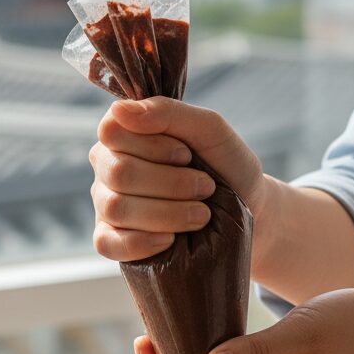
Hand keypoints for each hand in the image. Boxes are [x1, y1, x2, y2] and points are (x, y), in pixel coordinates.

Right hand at [89, 98, 267, 261]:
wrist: (247, 209)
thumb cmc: (225, 164)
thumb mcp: (209, 129)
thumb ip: (167, 112)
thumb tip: (119, 109)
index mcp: (124, 134)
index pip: (113, 133)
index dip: (153, 147)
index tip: (187, 156)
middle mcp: (107, 167)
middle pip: (118, 173)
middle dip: (171, 183)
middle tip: (206, 188)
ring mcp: (106, 204)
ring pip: (116, 208)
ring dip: (167, 213)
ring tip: (201, 215)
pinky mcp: (112, 240)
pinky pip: (106, 243)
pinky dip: (140, 242)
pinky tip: (170, 239)